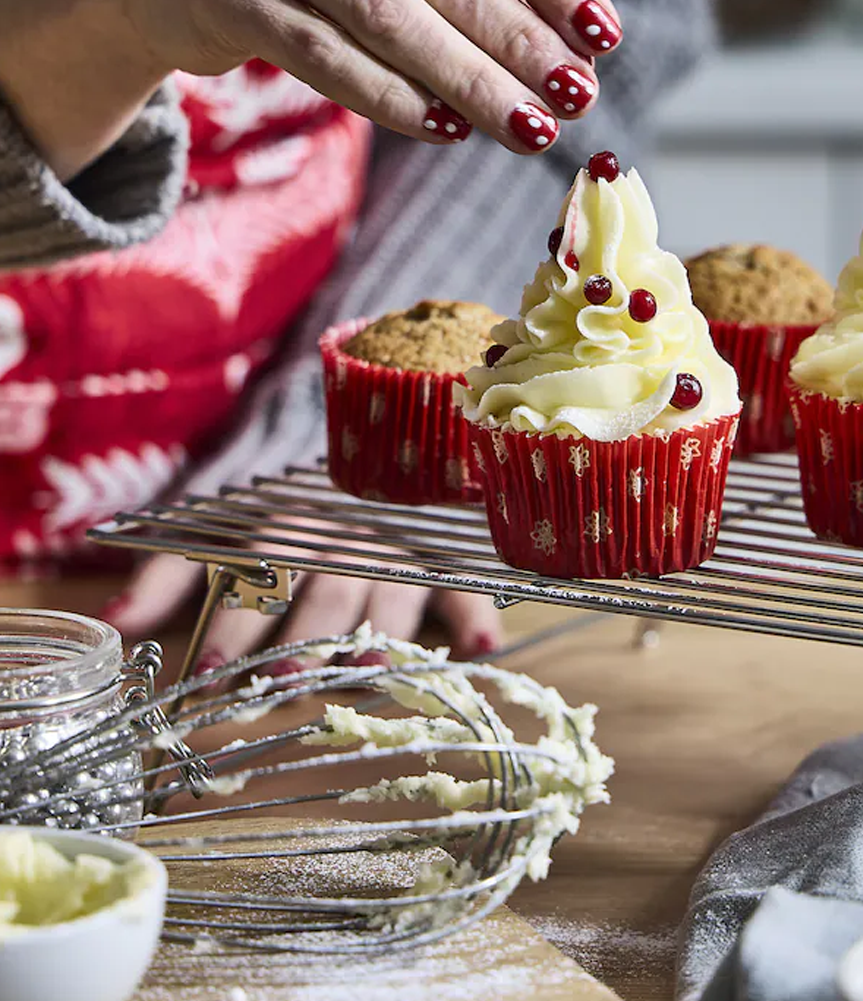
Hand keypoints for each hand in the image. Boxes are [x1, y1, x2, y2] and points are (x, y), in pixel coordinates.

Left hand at [100, 553, 503, 675]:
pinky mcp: (437, 565)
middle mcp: (342, 542)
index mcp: (286, 532)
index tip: (208, 671)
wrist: (346, 456)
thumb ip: (164, 576)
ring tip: (367, 675)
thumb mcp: (209, 536)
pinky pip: (461, 587)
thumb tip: (108, 620)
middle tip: (284, 678)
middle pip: (325, 591)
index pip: (260, 577)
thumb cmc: (268, 517)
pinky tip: (482, 646)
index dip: (236, 623)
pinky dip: (475, 614)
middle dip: (305, 636)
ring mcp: (395, 553)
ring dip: (380, 633)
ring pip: (390, 592)